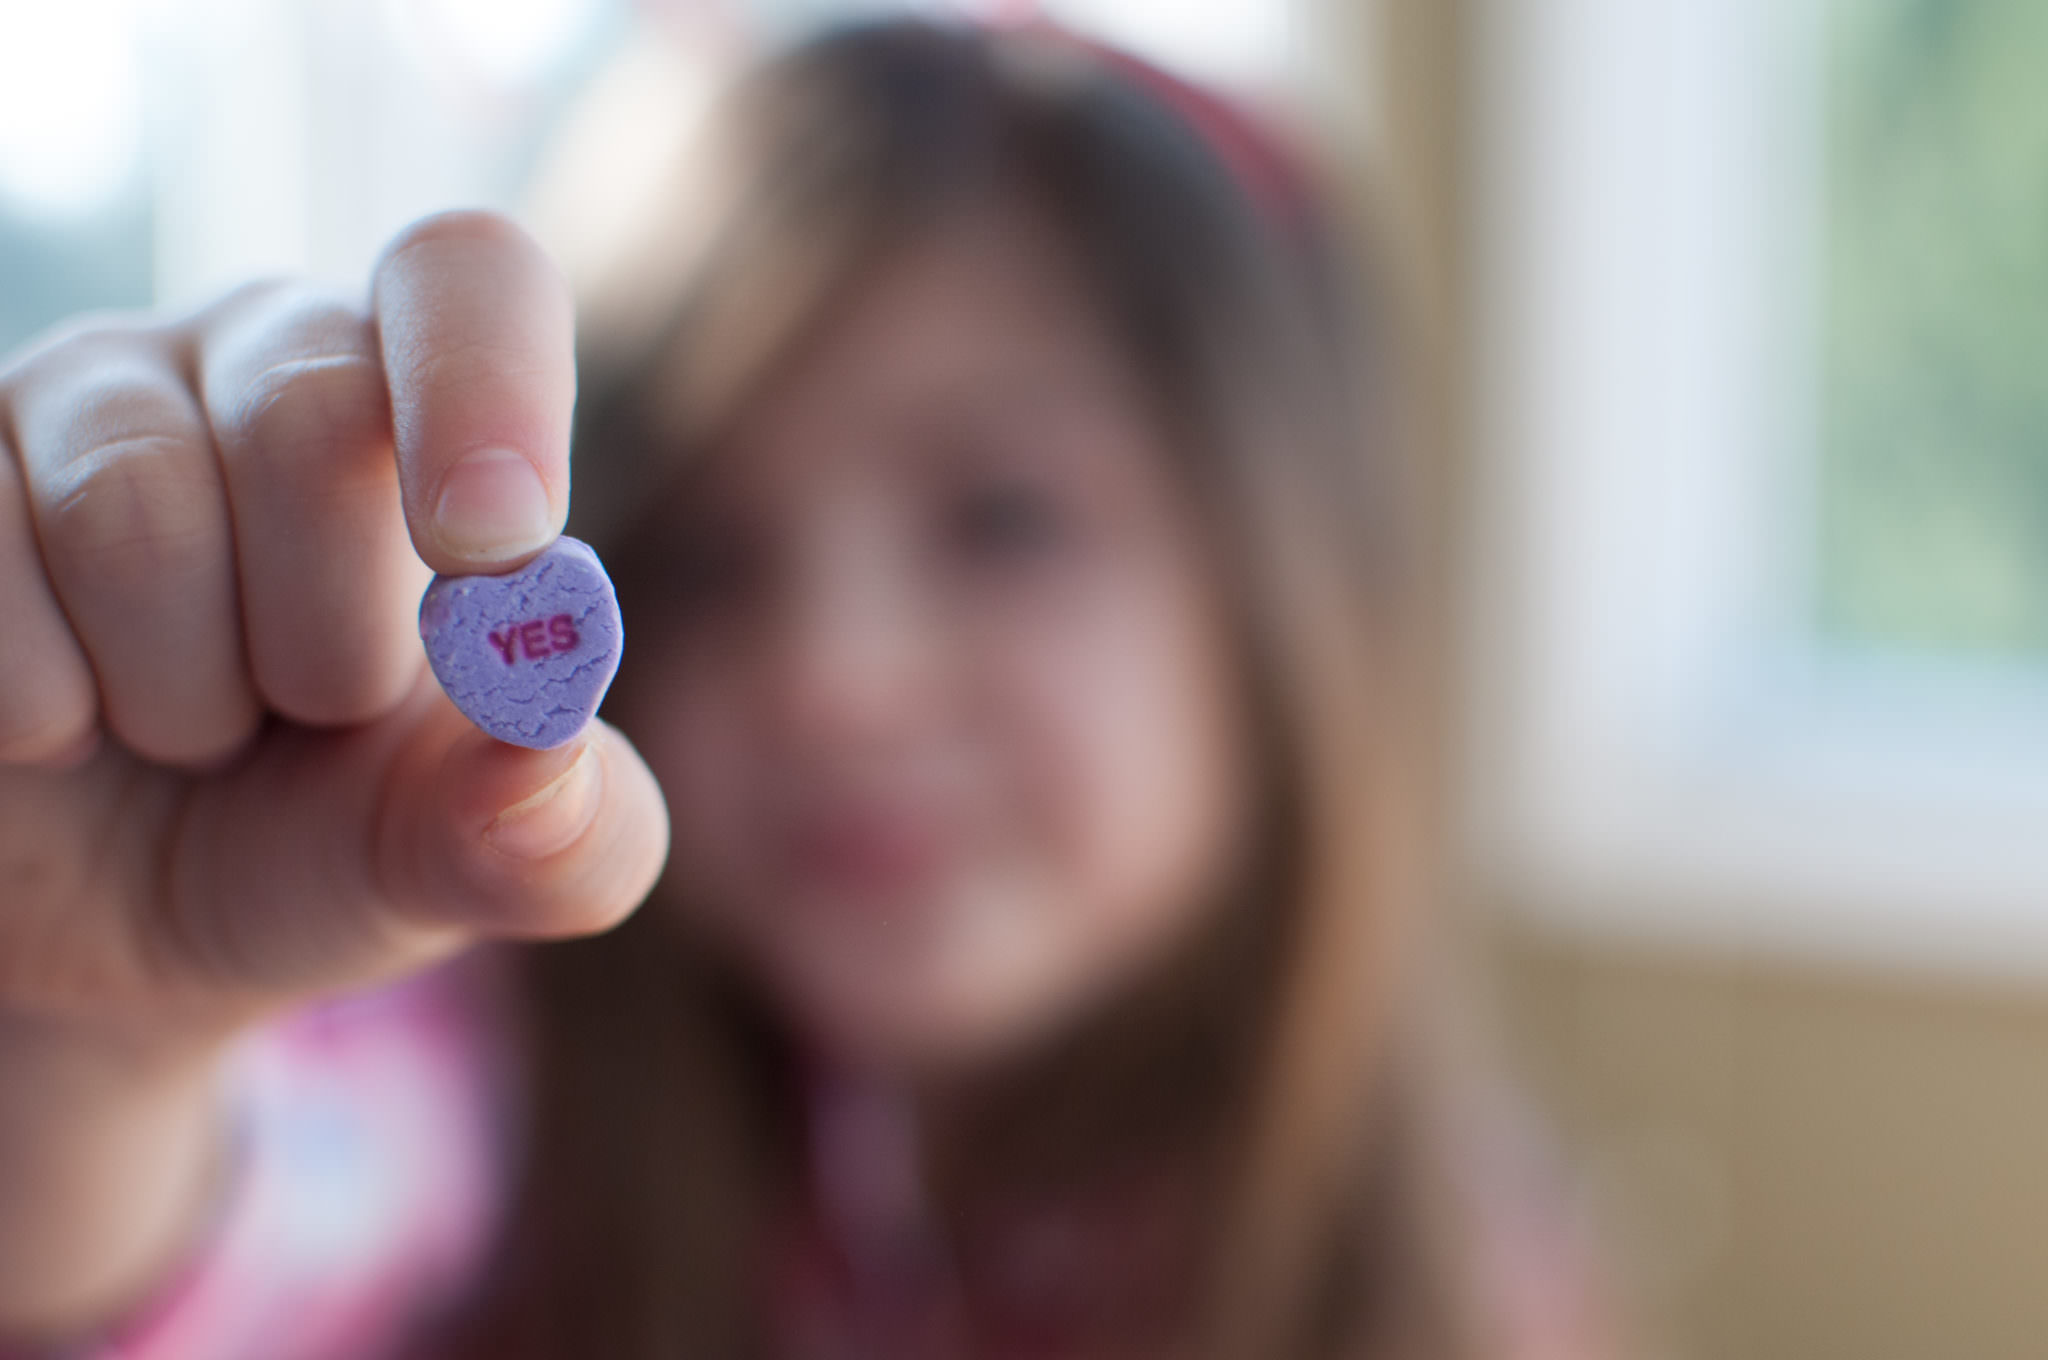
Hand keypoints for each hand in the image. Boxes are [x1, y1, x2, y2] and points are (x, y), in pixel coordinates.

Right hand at [0, 209, 669, 1044]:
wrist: (114, 924)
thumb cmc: (321, 840)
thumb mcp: (461, 858)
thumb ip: (565, 835)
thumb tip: (550, 765)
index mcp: (424, 407)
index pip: (466, 279)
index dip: (487, 391)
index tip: (495, 551)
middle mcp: (254, 357)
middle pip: (310, 415)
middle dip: (327, 640)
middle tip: (309, 711)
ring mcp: (72, 398)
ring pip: (129, 505)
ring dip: (177, 693)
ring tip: (185, 728)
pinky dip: (37, 706)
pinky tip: (59, 726)